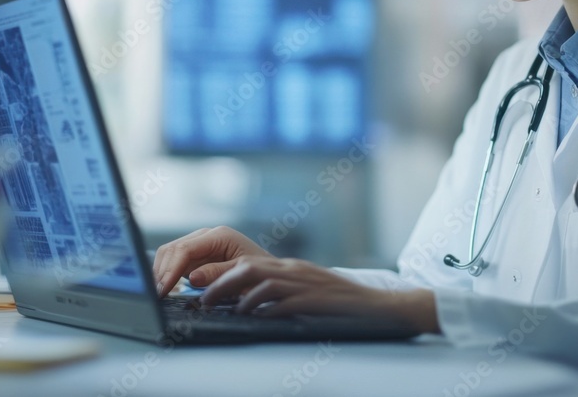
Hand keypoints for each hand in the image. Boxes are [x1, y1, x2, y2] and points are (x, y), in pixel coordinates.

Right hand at [152, 226, 271, 297]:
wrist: (270, 272)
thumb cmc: (261, 272)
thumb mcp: (243, 273)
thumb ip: (218, 273)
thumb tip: (192, 277)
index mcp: (219, 235)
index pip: (184, 249)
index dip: (170, 270)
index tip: (162, 290)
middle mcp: (206, 236)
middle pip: (172, 250)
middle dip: (161, 272)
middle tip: (156, 296)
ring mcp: (200, 244)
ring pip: (168, 254)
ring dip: (161, 273)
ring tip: (158, 294)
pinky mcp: (196, 256)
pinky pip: (174, 262)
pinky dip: (166, 275)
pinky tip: (165, 290)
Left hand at [200, 255, 440, 333]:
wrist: (376, 306)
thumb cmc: (339, 303)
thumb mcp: (305, 291)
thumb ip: (279, 293)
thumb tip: (247, 304)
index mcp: (290, 267)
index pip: (249, 262)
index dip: (222, 273)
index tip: (201, 286)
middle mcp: (294, 271)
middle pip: (248, 266)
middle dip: (220, 281)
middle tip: (201, 297)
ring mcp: (304, 284)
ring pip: (261, 280)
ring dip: (235, 294)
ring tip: (218, 306)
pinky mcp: (314, 301)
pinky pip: (283, 301)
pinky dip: (263, 308)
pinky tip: (251, 315)